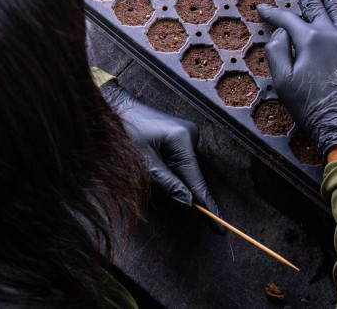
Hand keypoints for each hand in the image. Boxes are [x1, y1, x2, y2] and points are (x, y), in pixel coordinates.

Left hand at [100, 82, 224, 233]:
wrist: (116, 109)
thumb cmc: (126, 134)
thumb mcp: (144, 164)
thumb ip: (168, 185)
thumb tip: (190, 204)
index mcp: (182, 139)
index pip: (198, 181)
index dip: (207, 206)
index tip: (220, 227)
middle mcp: (190, 134)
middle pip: (191, 175)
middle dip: (179, 189)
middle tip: (155, 184)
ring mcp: (187, 133)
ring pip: (184, 169)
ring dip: (171, 178)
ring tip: (148, 169)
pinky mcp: (180, 135)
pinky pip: (179, 161)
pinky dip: (169, 169)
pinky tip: (153, 163)